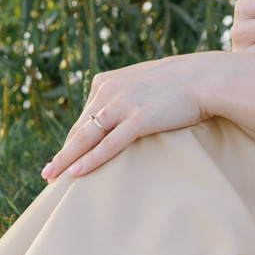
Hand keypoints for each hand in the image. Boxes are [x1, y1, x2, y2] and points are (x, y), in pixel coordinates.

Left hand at [44, 53, 222, 179]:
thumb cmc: (180, 82)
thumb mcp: (144, 81)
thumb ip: (126, 94)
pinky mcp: (139, 119)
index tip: (65, 156)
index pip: (85, 116)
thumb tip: (119, 113)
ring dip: (66, 159)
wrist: (206, 78)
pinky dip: (90, 160)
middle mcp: (109, 91)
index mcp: (107, 81)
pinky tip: (76, 172)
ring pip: (86, 137)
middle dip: (63, 152)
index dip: (74, 139)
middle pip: (80, 128)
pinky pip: (108, 145)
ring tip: (51, 176)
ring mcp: (123, 105)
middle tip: (47, 172)